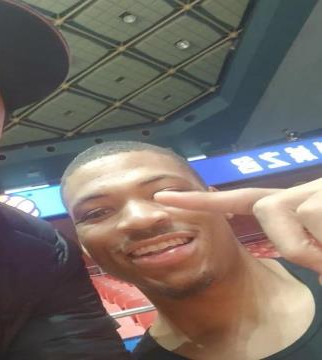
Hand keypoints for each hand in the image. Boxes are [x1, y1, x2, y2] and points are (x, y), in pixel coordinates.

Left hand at [153, 179, 321, 282]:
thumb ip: (311, 252)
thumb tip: (319, 277)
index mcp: (287, 206)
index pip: (237, 199)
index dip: (199, 201)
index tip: (162, 198)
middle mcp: (296, 193)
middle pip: (263, 208)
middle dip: (292, 243)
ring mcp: (312, 191)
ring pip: (294, 220)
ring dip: (318, 249)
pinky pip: (320, 227)